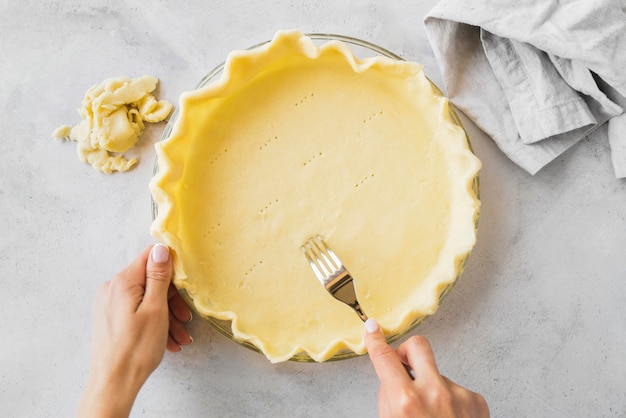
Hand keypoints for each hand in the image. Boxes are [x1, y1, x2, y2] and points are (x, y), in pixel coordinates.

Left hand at [77, 244, 192, 417]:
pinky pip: (138, 312)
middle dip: (172, 300)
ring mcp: (109, 304)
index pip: (151, 257)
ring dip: (166, 316)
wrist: (113, 384)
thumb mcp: (156, 308)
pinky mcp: (111, 318)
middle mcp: (112, 289)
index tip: (185, 285)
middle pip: (150, 281)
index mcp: (122, 282)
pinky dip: (154, 323)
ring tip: (179, 337)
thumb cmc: (135, 349)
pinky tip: (167, 341)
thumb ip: (158, 276)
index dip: (172, 269)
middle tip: (185, 320)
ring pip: (147, 300)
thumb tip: (161, 248)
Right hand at [364, 319, 488, 417]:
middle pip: (418, 346)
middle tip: (404, 366)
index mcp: (406, 402)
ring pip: (437, 375)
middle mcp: (434, 393)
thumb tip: (392, 380)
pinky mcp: (476, 400)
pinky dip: (450, 402)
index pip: (384, 357)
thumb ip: (389, 401)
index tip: (372, 328)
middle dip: (407, 352)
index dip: (375, 339)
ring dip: (431, 389)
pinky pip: (456, 390)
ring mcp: (458, 395)